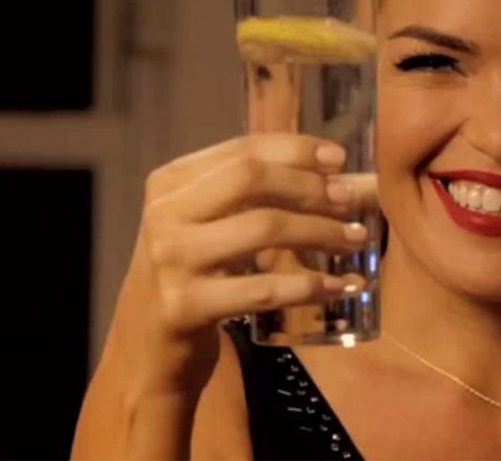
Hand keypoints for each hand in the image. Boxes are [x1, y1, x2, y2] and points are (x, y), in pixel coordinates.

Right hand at [111, 133, 375, 395]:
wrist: (145, 350)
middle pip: (251, 179)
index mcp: (171, 183)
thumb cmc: (190, 278)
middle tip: (350, 202)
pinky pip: (263, 289)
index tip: (339, 160)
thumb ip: (250, 197)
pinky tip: (339, 287)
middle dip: (309, 187)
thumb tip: (332, 174)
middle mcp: (165, 214)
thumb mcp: (206, 227)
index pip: (242, 150)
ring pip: (263, 228)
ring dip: (320, 232)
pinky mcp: (185, 307)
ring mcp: (172, 260)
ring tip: (355, 240)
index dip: (296, 150)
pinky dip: (309, 285)